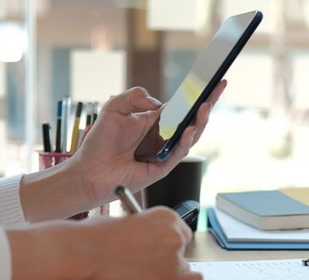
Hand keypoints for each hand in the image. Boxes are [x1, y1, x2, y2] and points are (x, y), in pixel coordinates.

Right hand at [6, 208, 201, 279]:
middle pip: (182, 249)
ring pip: (182, 268)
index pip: (179, 232)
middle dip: (166, 256)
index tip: (152, 248)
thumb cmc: (95, 236)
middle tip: (144, 262)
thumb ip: (146, 231)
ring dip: (166, 271)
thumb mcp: (126, 221)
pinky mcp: (171, 277)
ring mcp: (176, 256)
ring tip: (141, 273)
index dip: (164, 241)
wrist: (83, 252)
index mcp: (166, 215)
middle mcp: (176, 234)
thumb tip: (153, 244)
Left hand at [20, 81, 225, 221]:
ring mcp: (165, 153)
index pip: (180, 107)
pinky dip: (184, 141)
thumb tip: (158, 103)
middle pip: (192, 121)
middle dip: (207, 105)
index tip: (208, 81)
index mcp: (154, 122)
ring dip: (200, 121)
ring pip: (190, 137)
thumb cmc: (100, 144)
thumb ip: (135, 96)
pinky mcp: (162, 168)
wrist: (91, 170)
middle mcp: (163, 138)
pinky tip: (188, 129)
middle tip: (218, 88)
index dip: (194, 96)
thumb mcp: (114, 108)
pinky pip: (178, 153)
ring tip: (206, 106)